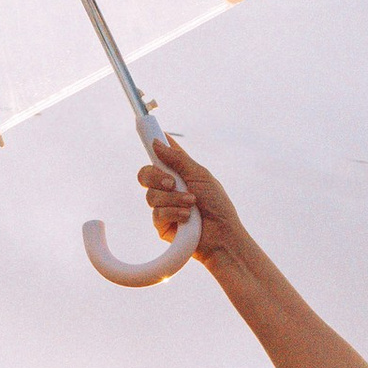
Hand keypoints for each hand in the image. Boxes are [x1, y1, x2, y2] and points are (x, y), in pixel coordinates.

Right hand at [137, 130, 247, 278]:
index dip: (152, 144)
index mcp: (178, 173)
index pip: (160, 155)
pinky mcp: (162, 224)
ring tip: (191, 204)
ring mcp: (164, 206)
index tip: (147, 132)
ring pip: (151, 195)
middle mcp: (168, 188)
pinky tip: (186, 218)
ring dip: (173, 199)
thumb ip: (178, 160)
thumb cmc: (217, 205)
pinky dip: (173, 213)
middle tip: (172, 182)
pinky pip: (157, 213)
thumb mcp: (200, 176)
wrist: (222, 236)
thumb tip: (157, 142)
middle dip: (157, 177)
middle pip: (145, 174)